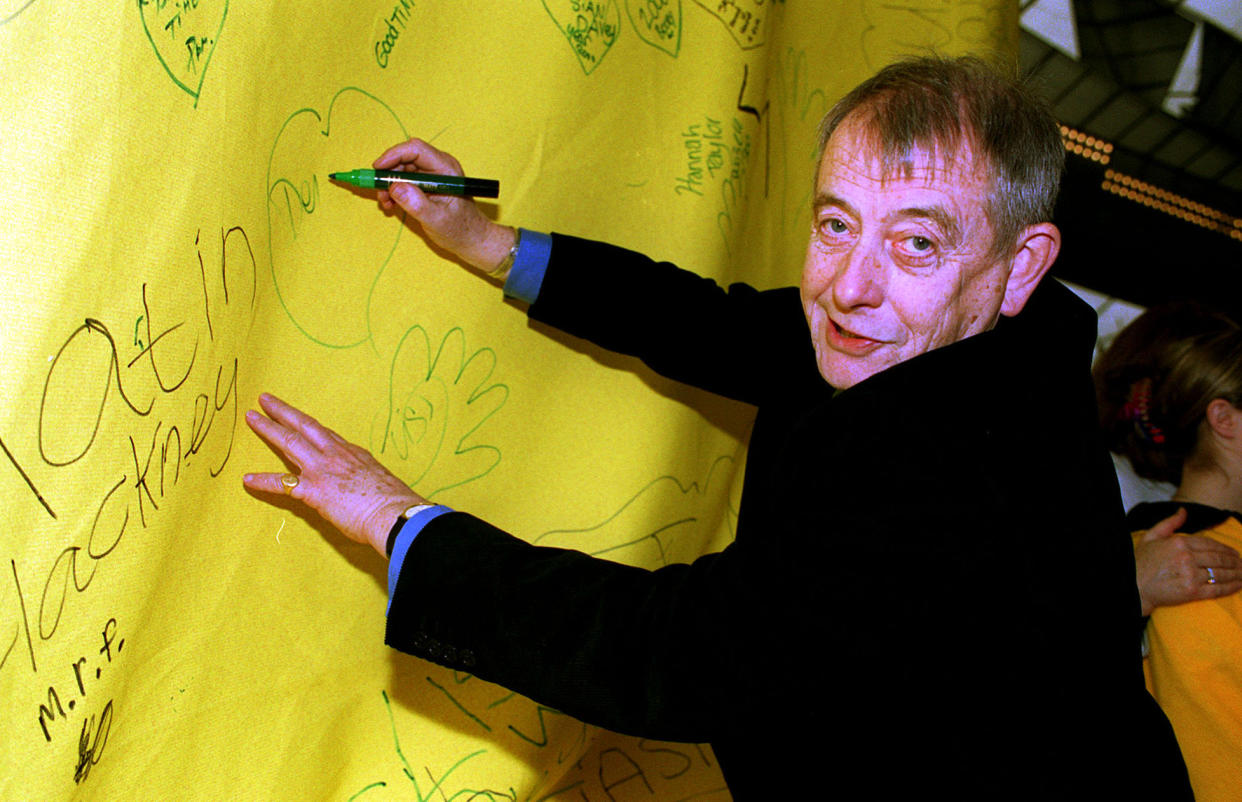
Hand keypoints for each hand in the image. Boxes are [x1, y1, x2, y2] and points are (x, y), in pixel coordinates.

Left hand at [243, 393, 425, 556]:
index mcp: (352, 453)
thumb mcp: (381, 479)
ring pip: (290, 442)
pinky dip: (263, 481)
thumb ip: (366, 477)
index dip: (307, 423)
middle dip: (282, 412)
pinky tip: (247, 479)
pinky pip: (282, 484)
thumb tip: (363, 484)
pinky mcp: (313, 491)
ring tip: (252, 417)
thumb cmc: (394, 502)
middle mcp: (334, 455)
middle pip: (303, 427)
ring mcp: (322, 470)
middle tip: (265, 400)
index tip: (296, 416)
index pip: (324, 433)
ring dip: (268, 428)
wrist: (394, 513)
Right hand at [372, 138, 515, 271]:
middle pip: (405, 158)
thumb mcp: (437, 220)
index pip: (416, 149)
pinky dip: (394, 190)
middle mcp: (438, 166)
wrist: (470, 239)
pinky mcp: (425, 183)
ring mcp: (431, 174)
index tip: (377, 169)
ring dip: (389, 184)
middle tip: (380, 193)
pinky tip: (391, 205)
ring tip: (386, 204)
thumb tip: (395, 187)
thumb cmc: (460, 230)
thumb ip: (417, 204)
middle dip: (388, 173)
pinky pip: (404, 180)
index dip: (393, 155)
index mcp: (446, 169)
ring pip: (401, 169)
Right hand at [1135, 507, 1241, 614]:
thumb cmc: (1140, 562)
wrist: (1133, 587)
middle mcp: (1186, 557)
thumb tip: (1183, 511)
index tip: (1234, 553)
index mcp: (1178, 543)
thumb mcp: (1151, 537)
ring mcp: (1190, 575)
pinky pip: (1217, 589)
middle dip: (1235, 561)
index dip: (1225, 549)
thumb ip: (1169, 523)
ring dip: (1237, 574)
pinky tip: (1238, 585)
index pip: (1210, 544)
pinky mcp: (1192, 591)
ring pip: (1221, 573)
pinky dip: (1231, 587)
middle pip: (1219, 558)